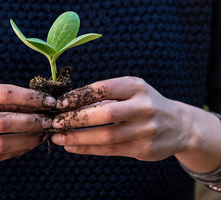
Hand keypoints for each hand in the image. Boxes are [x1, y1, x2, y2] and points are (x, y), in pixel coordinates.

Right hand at [0, 82, 55, 165]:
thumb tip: (32, 103)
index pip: (5, 94)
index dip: (31, 98)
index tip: (49, 102)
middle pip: (4, 122)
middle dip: (33, 122)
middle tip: (49, 122)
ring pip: (1, 144)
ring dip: (27, 141)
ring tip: (41, 135)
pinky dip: (13, 152)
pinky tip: (25, 146)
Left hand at [51, 76, 192, 160]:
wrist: (180, 126)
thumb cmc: (144, 104)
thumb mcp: (131, 91)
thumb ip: (105, 96)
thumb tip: (68, 103)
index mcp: (136, 87)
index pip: (104, 88)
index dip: (79, 96)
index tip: (60, 103)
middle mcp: (143, 107)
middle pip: (105, 113)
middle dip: (75, 118)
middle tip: (55, 122)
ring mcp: (146, 129)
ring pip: (106, 135)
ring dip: (78, 136)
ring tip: (58, 137)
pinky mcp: (144, 149)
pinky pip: (110, 150)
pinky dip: (88, 148)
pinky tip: (72, 146)